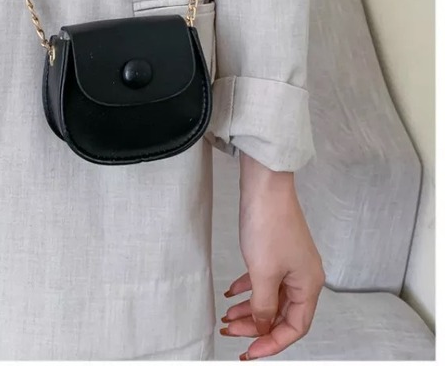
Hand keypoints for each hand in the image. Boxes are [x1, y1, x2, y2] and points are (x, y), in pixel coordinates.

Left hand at [220, 152, 324, 359]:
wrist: (264, 187)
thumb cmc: (269, 224)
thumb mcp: (263, 273)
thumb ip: (262, 305)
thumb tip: (262, 326)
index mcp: (309, 285)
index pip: (295, 327)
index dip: (272, 342)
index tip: (249, 351)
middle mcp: (304, 276)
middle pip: (281, 313)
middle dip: (256, 325)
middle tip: (231, 333)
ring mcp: (291, 262)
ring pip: (271, 296)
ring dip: (250, 308)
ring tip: (227, 316)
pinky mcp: (278, 250)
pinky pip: (265, 279)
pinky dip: (249, 287)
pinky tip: (231, 291)